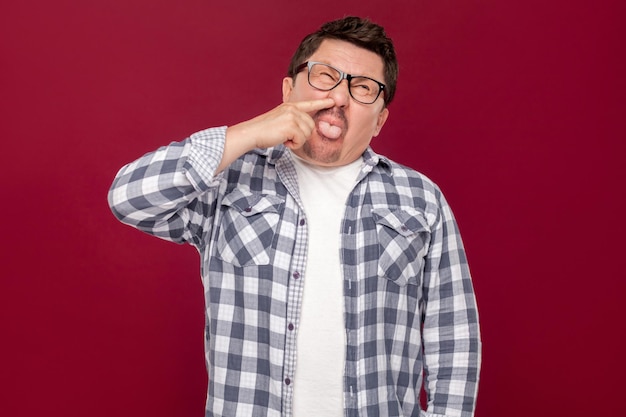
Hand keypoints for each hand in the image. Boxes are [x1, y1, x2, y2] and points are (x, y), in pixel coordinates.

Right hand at [218, 98, 334, 172]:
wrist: (252, 133)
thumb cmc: (264, 130)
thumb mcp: (280, 120)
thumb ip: (293, 120)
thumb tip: (307, 129)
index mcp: (290, 106)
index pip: (309, 104)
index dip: (322, 103)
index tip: (333, 101)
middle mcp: (292, 109)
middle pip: (311, 125)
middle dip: (302, 135)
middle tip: (287, 136)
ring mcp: (292, 116)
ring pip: (307, 133)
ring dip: (297, 140)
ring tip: (284, 137)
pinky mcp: (291, 125)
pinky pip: (302, 139)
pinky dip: (294, 144)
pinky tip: (284, 141)